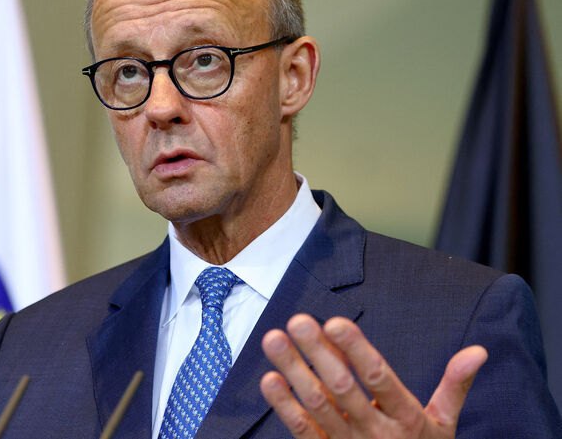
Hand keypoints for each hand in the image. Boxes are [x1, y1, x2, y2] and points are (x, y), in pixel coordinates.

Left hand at [260, 314, 486, 438]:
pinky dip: (284, 406)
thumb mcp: (444, 425)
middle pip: (342, 388)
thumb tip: (478, 351)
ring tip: (273, 339)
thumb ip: (455, 386)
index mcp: (407, 418)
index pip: (379, 379)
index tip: (335, 322)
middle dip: (318, 353)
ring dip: (293, 371)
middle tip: (298, 320)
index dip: (357, 350)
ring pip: (317, 405)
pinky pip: (303, 431)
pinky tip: (269, 379)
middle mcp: (376, 433)